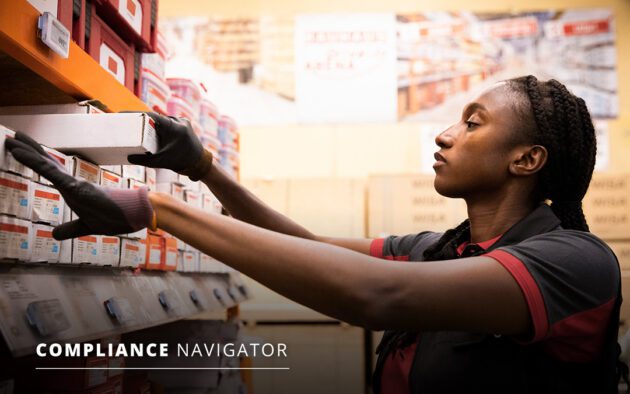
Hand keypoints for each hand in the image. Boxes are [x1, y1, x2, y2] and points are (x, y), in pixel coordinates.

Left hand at [5, 132, 154, 239]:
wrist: (134, 215)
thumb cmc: (115, 217)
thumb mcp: (86, 226)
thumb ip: (69, 228)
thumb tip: (53, 234)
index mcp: (73, 189)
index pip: (51, 170)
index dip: (36, 160)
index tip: (20, 149)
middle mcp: (71, 182)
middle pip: (46, 162)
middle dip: (29, 149)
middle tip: (13, 136)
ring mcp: (72, 183)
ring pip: (45, 164)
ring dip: (27, 151)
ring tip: (12, 138)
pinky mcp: (75, 187)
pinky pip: (50, 172)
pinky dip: (34, 161)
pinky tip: (20, 153)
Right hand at [126, 112, 212, 180]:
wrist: (200, 164)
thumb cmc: (181, 162)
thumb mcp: (161, 162)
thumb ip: (144, 160)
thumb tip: (129, 158)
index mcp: (173, 126)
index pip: (150, 115)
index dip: (135, 114)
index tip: (123, 115)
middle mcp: (178, 121)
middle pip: (155, 117)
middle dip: (142, 119)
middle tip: (127, 122)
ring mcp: (182, 122)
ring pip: (162, 120)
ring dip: (151, 122)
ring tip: (136, 124)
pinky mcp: (184, 124)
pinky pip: (169, 122)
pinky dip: (160, 125)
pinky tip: (149, 126)